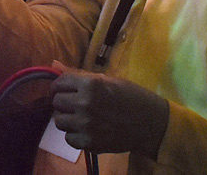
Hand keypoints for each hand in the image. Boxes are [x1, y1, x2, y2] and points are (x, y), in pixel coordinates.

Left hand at [50, 65, 169, 157]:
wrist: (152, 124)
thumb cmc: (131, 97)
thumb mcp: (107, 80)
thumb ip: (79, 75)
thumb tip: (54, 64)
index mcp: (90, 84)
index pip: (59, 83)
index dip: (59, 87)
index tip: (64, 91)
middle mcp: (85, 103)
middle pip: (57, 102)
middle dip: (64, 103)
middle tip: (75, 106)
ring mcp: (86, 124)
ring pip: (59, 121)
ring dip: (68, 120)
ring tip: (80, 119)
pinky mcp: (90, 143)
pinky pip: (68, 139)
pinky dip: (75, 136)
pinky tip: (86, 131)